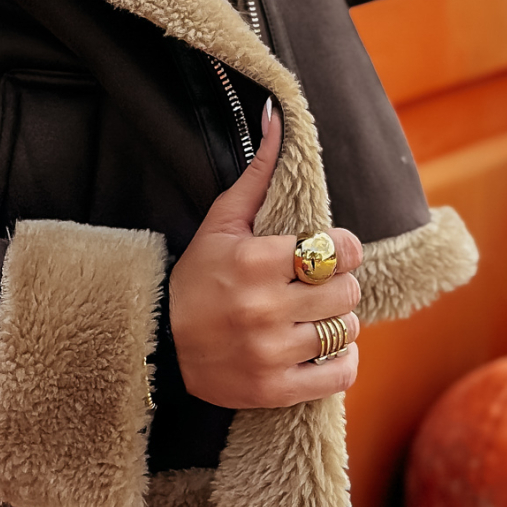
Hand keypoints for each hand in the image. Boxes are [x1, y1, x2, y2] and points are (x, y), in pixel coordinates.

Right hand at [168, 100, 361, 407]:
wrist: (160, 347)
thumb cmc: (197, 278)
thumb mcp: (220, 223)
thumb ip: (257, 174)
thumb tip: (278, 117)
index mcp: (253, 262)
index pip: (335, 250)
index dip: (340, 249)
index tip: (327, 252)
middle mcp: (264, 308)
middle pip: (346, 291)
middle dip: (337, 285)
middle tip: (317, 286)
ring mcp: (271, 352)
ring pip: (346, 330)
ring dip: (338, 322)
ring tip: (314, 317)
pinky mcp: (276, 389)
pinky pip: (340, 374)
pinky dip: (341, 361)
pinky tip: (320, 348)